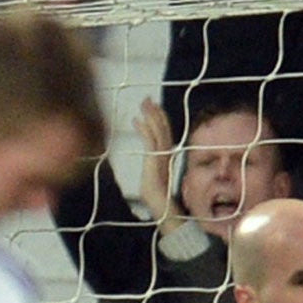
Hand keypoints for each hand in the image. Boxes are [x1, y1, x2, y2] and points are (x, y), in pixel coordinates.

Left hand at [134, 99, 177, 229]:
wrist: (159, 203)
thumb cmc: (155, 196)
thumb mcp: (153, 178)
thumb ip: (152, 170)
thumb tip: (150, 171)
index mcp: (166, 154)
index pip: (164, 132)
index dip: (159, 118)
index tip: (152, 108)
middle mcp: (166, 151)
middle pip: (162, 125)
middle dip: (155, 111)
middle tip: (147, 98)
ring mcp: (161, 154)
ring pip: (157, 128)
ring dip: (149, 114)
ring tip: (142, 103)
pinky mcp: (154, 158)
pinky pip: (149, 138)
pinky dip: (143, 128)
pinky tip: (136, 120)